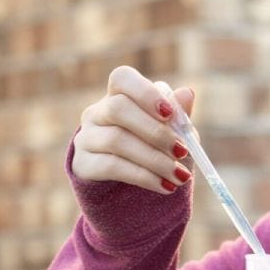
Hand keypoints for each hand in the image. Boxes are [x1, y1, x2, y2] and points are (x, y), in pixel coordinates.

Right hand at [72, 65, 196, 193]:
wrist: (132, 190)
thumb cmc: (156, 151)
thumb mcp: (173, 135)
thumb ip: (179, 116)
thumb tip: (187, 93)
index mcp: (119, 96)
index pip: (122, 78)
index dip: (145, 93)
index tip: (170, 114)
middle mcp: (96, 112)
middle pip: (118, 108)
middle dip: (155, 132)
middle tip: (182, 152)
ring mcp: (86, 138)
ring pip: (116, 140)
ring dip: (155, 160)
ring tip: (179, 176)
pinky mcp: (83, 164)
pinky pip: (112, 166)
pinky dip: (144, 177)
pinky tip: (165, 186)